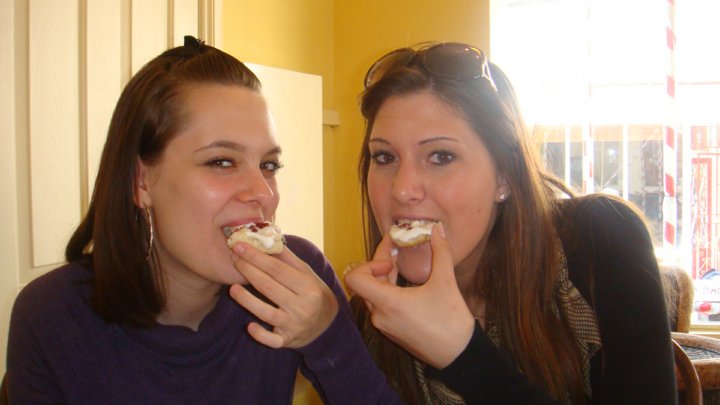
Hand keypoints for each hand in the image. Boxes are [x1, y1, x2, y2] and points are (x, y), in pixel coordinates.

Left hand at [228, 243, 338, 348]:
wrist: (328, 325)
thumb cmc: (314, 293)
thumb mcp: (307, 274)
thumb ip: (288, 259)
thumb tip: (266, 240)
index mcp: (308, 286)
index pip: (277, 269)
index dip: (256, 257)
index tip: (240, 247)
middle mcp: (302, 306)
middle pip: (269, 287)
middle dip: (248, 272)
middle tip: (233, 259)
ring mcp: (294, 325)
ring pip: (266, 313)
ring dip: (247, 301)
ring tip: (232, 288)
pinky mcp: (288, 340)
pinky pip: (273, 341)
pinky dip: (261, 335)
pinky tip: (250, 326)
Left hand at [344, 223, 474, 368]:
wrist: (460, 356)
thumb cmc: (451, 321)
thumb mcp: (446, 283)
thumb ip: (441, 252)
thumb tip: (438, 228)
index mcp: (388, 303)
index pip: (355, 279)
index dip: (369, 263)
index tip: (392, 260)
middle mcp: (380, 315)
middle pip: (365, 284)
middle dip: (378, 264)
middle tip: (395, 248)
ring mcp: (385, 325)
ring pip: (373, 295)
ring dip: (383, 278)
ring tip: (400, 262)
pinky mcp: (392, 331)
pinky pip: (381, 306)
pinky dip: (388, 291)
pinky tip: (405, 283)